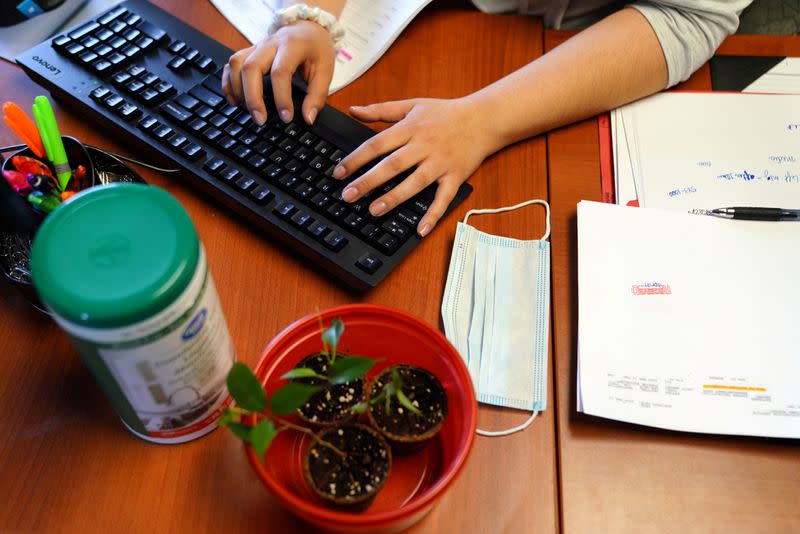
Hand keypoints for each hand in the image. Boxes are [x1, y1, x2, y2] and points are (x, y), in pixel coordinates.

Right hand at [222, 20, 335, 125]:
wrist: (307, 28)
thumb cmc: (315, 49)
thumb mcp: (326, 70)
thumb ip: (317, 95)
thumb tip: (308, 118)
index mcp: (292, 46)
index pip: (280, 72)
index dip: (281, 97)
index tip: (286, 117)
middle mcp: (270, 44)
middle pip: (251, 67)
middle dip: (252, 97)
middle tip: (260, 119)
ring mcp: (257, 47)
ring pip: (236, 64)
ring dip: (237, 89)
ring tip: (246, 110)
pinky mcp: (249, 52)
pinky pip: (231, 64)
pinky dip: (228, 82)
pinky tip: (234, 100)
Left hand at [334, 97, 492, 236]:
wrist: (483, 119)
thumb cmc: (446, 113)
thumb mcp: (412, 105)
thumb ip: (381, 110)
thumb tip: (352, 110)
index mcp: (410, 128)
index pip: (377, 144)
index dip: (356, 159)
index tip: (339, 173)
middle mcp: (424, 145)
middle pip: (392, 165)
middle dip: (368, 181)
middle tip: (348, 195)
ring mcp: (440, 163)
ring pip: (415, 182)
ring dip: (394, 198)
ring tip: (374, 210)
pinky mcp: (455, 177)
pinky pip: (443, 198)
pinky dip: (433, 215)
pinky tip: (420, 230)